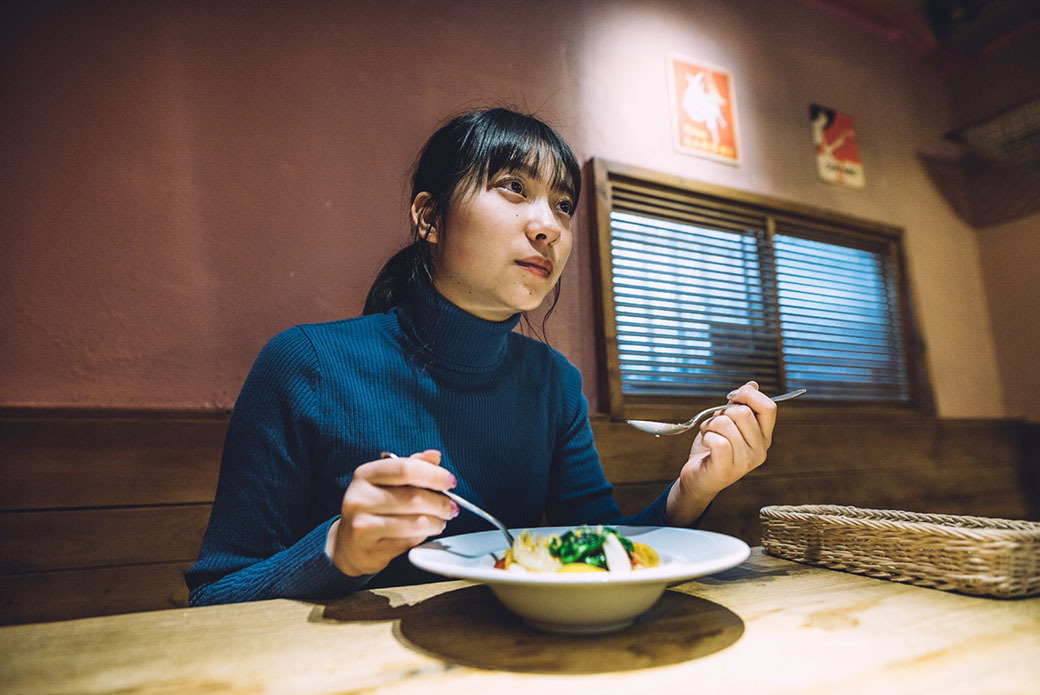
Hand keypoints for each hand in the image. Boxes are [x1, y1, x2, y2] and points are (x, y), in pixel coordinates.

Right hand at [326, 449, 458, 575]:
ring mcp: (362, 525)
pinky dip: (424, 537)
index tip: (450, 482)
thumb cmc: (372, 508)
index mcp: (365, 475)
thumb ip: (411, 466)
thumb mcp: (386, 481)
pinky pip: (410, 541)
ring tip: (441, 521)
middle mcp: (359, 498)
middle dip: (441, 503)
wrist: (348, 545)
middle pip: (414, 497)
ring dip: (437, 522)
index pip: (406, 469)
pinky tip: (424, 533)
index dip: (434, 475)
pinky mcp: (371, 549)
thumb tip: (435, 456)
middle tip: (452, 507)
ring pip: (416, 522)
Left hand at [666, 381, 777, 525]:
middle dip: (722, 412)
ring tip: (708, 434)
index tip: (733, 397)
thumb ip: (742, 405)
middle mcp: (760, 450)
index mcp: (764, 436)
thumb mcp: (729, 423)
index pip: (769, 407)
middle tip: (715, 424)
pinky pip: (718, 441)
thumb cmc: (713, 449)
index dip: (749, 395)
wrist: (698, 478)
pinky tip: (706, 442)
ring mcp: (745, 461)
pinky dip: (706, 436)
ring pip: (726, 423)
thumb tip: (752, 385)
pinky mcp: (726, 469)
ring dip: (710, 424)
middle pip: (743, 412)